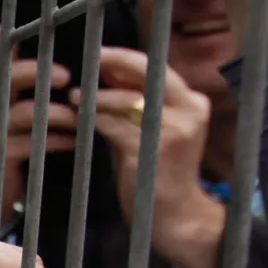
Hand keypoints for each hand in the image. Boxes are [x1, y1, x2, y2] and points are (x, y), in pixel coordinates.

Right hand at [0, 58, 77, 224]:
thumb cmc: (6, 156)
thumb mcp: (9, 125)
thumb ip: (23, 98)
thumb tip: (46, 70)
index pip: (4, 66)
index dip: (19, 50)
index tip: (38, 37)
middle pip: (9, 79)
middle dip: (39, 73)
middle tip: (67, 75)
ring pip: (26, 112)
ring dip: (59, 112)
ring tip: (81, 116)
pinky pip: (33, 143)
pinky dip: (58, 141)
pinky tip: (75, 142)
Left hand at [88, 47, 222, 267]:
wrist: (175, 214)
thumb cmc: (156, 171)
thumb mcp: (150, 129)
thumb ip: (134, 101)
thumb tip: (108, 71)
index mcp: (193, 102)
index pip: (156, 67)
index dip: (124, 59)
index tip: (99, 54)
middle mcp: (189, 109)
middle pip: (145, 72)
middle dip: (112, 64)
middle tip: (86, 64)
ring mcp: (172, 128)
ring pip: (124, 99)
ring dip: (95, 97)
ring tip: (74, 97)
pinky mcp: (149, 147)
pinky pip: (112, 124)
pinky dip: (92, 119)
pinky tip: (78, 119)